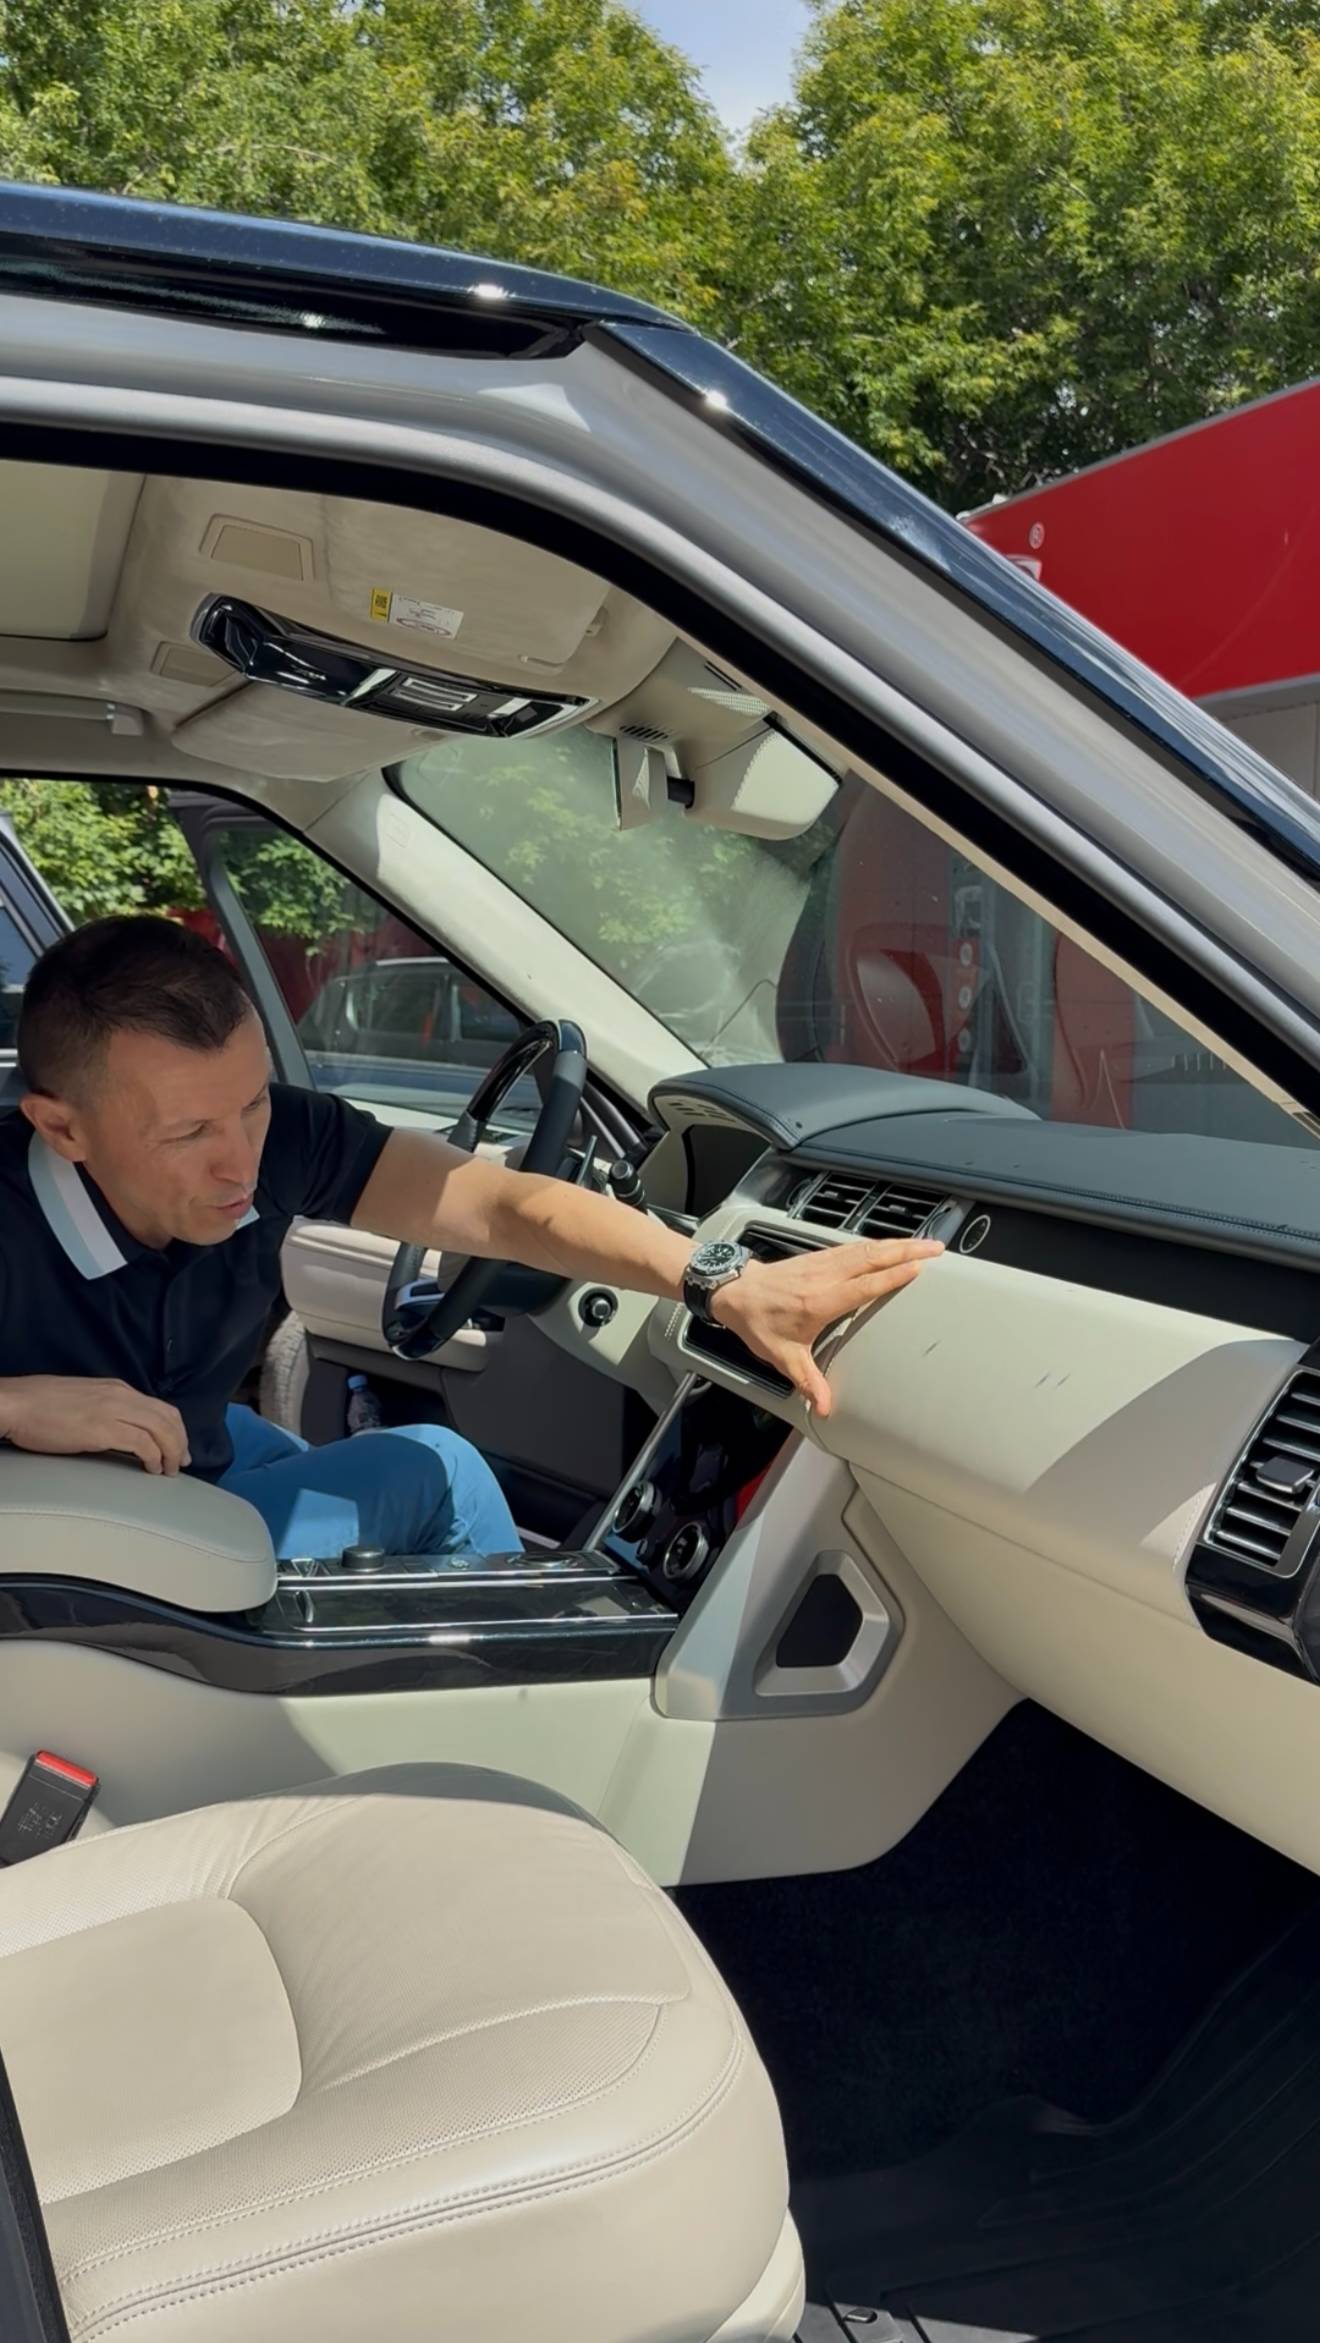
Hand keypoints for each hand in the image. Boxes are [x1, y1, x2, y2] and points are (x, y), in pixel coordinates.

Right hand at [0, 1377, 190, 1474]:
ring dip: (171, 1452)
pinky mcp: (102, 1428)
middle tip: (180, 1464)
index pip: (161, 1407)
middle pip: (168, 1418)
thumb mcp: (85, 1401)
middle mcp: (121, 1395)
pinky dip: (154, 1457)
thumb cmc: (42, 1406)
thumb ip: (107, 1411)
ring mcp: (113, 1410)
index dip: (177, 1430)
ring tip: (168, 1471)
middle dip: (180, 1442)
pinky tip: (151, 1468)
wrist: (17, 1404)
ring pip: (161, 1429)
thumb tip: (121, 1432)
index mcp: (117, 1389)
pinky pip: (142, 1443)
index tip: (179, 1448)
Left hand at [710, 1236, 942, 1415]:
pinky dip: (875, 1244)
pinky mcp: (816, 1257)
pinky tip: (889, 1245)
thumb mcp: (783, 1357)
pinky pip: (851, 1246)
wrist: (734, 1292)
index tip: (917, 1269)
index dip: (891, 1276)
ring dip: (895, 1243)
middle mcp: (824, 1276)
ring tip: (922, 1243)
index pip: (864, 1285)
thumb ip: (808, 1381)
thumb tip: (823, 1406)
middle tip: (934, 1248)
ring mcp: (820, 1262)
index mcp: (820, 1301)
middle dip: (906, 1250)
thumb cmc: (758, 1322)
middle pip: (871, 1257)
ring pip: (864, 1248)